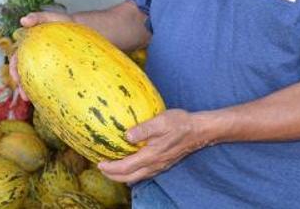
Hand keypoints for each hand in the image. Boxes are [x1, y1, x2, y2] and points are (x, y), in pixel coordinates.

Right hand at [9, 11, 72, 99]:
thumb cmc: (65, 23)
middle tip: (25, 96)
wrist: (84, 30)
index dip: (14, 70)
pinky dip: (45, 92)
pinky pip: (48, 83)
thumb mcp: (52, 18)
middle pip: (24, 74)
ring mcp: (45, 66)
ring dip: (31, 91)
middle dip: (22, 86)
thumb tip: (23, 20)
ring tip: (33, 101)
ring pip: (34, 81)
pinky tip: (48, 99)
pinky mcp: (56, 72)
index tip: (16, 79)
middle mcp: (35, 58)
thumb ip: (38, 17)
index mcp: (29, 47)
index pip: (17, 60)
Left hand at [97, 109, 213, 183]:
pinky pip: (144, 174)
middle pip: (129, 177)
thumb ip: (143, 129)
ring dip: (122, 176)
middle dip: (113, 176)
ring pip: (137, 177)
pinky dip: (132, 173)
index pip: (125, 167)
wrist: (199, 131)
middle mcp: (154, 165)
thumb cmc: (180, 124)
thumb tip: (126, 136)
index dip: (111, 168)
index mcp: (151, 156)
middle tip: (101, 168)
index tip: (99, 163)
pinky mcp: (163, 164)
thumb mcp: (160, 121)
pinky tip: (130, 166)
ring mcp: (160, 166)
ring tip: (112, 169)